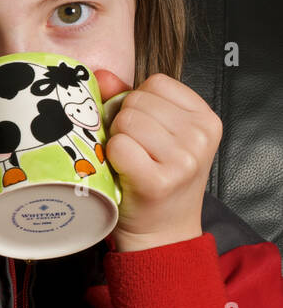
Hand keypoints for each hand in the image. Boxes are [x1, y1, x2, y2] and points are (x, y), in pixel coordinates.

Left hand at [94, 70, 220, 252]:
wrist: (160, 232)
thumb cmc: (153, 177)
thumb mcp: (152, 133)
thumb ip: (126, 98)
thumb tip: (102, 75)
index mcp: (205, 118)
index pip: (155, 83)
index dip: (138, 104)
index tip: (145, 132)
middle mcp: (201, 136)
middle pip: (137, 102)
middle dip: (125, 123)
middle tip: (135, 151)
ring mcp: (184, 159)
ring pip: (125, 121)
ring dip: (117, 141)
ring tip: (131, 163)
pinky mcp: (159, 180)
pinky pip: (118, 146)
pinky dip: (112, 157)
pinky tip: (125, 172)